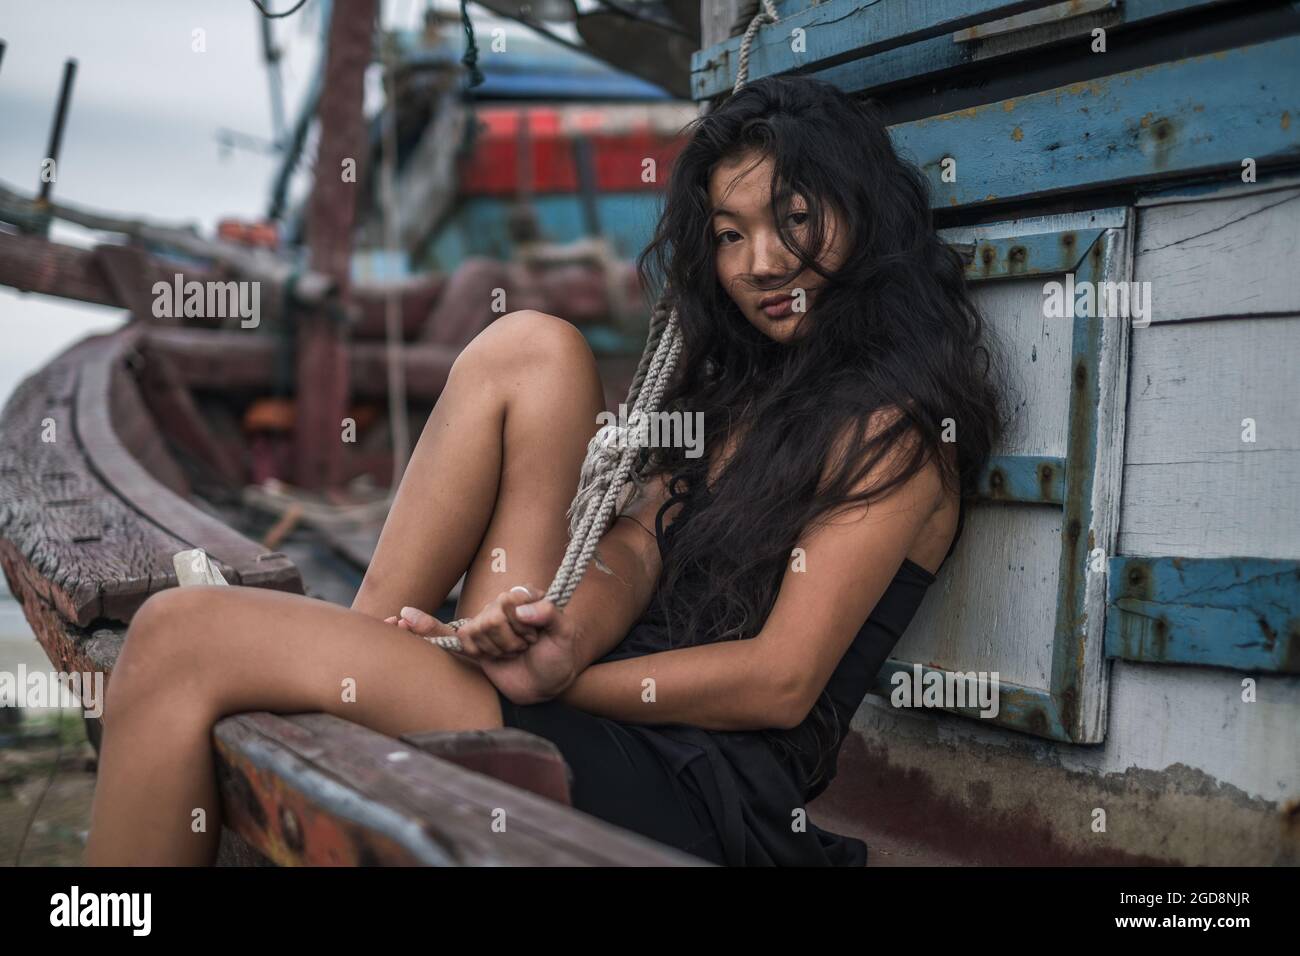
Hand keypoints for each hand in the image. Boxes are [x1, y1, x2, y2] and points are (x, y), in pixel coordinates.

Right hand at [385, 587, 579, 703]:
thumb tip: (522, 608)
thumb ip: (551, 615)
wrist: (546, 684)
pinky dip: (424, 627)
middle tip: (526, 647)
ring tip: (513, 654)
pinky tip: (403, 618)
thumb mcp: (565, 635)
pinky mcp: (471, 643)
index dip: (523, 623)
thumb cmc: (558, 657)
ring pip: (474, 633)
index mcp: (522, 595)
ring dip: (496, 651)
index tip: (538, 636)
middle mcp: (499, 605)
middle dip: (511, 641)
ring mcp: (483, 623)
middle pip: (490, 619)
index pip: (508, 601)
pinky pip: (443, 634)